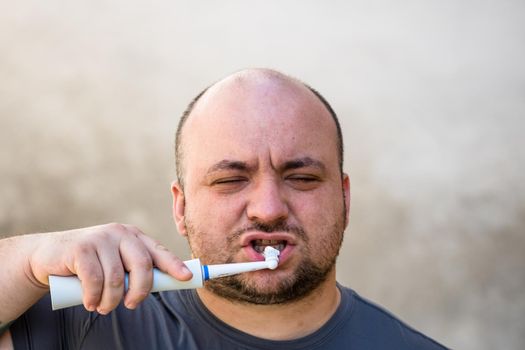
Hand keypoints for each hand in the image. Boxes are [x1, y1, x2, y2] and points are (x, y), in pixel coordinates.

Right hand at [29, 223, 191, 313]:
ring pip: (117, 278)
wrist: (49, 255)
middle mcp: (120, 233)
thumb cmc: (90, 264)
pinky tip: (90, 303)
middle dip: (140, 291)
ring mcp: (100, 238)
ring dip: (111, 300)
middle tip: (131, 305)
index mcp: (134, 236)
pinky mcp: (81, 248)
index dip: (174, 265)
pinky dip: (94, 297)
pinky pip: (95, 280)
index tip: (186, 277)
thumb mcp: (115, 264)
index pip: (158, 251)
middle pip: (142, 265)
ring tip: (102, 307)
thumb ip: (134, 271)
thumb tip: (164, 286)